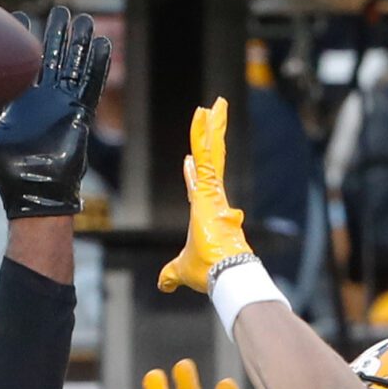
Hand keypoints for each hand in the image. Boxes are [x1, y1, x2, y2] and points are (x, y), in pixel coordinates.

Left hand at [0, 4, 110, 221]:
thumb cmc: (2, 169)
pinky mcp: (79, 113)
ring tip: (84, 19)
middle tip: (60, 10)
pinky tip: (103, 45)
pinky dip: (98, 66)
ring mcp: (62, 103)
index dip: (22, 40)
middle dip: (56, 33)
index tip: (19, 18)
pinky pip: (91, 85)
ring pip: (74, 65)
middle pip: (53, 56)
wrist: (31, 190)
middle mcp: (42, 97)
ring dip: (79, 42)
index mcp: (19, 98)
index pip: (22, 61)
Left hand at [158, 99, 254, 296]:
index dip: (194, 171)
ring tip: (214, 104)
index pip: (198, 185)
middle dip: (210, 137)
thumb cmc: (208, 273)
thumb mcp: (180, 270)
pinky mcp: (211, 189)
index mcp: (205, 213)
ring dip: (211, 127)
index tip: (191, 158)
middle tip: (212, 113)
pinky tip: (205, 115)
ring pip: (211, 152)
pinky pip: (207, 155)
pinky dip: (205, 135)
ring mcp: (214, 192)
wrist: (224, 276)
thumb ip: (171, 274)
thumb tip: (163, 283)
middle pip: (210, 161)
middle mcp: (212, 199)